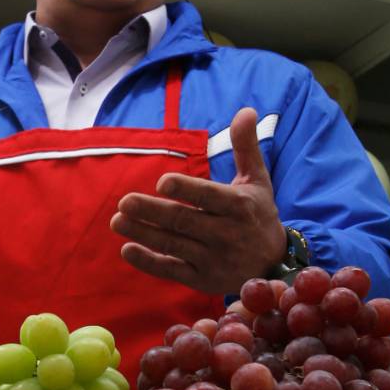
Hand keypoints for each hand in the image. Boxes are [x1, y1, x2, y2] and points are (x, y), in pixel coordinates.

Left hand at [110, 107, 286, 293]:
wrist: (272, 264)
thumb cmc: (258, 215)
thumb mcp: (258, 180)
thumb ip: (245, 146)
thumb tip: (246, 110)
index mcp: (239, 206)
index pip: (208, 197)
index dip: (185, 190)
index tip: (161, 183)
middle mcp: (226, 234)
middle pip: (183, 222)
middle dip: (152, 212)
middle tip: (124, 202)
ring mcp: (213, 259)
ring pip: (173, 245)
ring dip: (143, 234)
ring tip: (117, 221)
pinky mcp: (202, 279)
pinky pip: (172, 271)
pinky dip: (149, 262)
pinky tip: (128, 250)